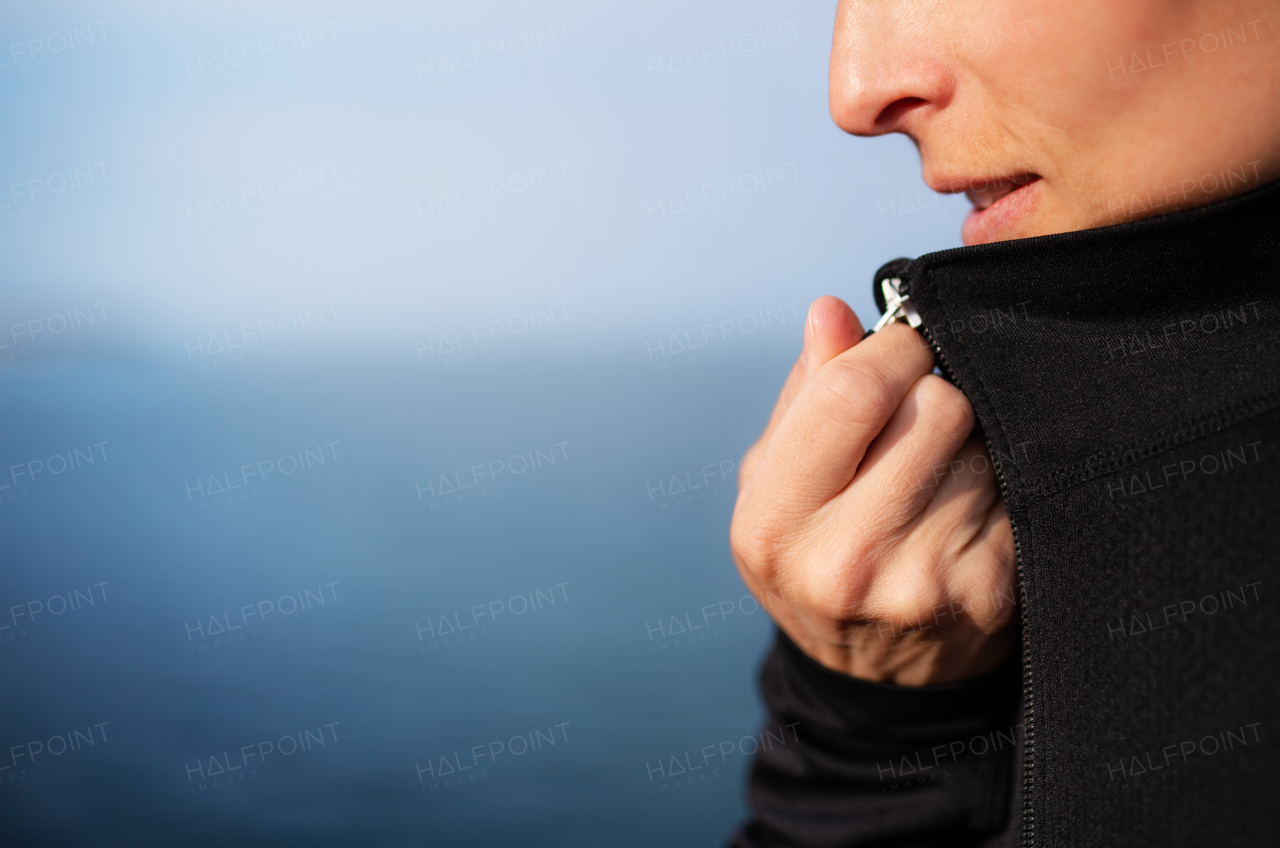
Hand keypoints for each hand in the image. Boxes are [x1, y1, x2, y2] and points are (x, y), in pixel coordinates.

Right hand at [730, 296, 1017, 684]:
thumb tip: (833, 312)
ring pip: (984, 441)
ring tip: (934, 471)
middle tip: (913, 415)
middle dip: (929, 390)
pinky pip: (1015, 484)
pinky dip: (995, 480)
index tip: (896, 344)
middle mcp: (845, 561)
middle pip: (935, 406)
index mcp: (776, 524)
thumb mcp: (776, 483)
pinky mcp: (991, 590)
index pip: (851, 392)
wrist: (873, 680)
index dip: (886, 347)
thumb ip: (804, 395)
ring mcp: (924, 582)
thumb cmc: (814, 555)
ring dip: (965, 438)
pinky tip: (965, 507)